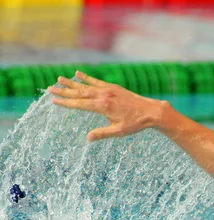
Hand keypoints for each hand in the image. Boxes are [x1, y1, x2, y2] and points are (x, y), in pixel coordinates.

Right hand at [49, 71, 165, 141]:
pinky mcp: (114, 87)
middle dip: (64, 91)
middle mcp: (104, 96)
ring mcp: (109, 90)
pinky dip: (87, 77)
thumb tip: (87, 138)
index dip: (66, 102)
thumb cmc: (135, 123)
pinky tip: (78, 73)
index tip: (54, 100)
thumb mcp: (118, 131)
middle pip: (80, 93)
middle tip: (50, 88)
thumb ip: (102, 133)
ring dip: (72, 83)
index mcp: (103, 107)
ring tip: (59, 79)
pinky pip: (97, 81)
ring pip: (86, 85)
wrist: (151, 111)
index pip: (80, 104)